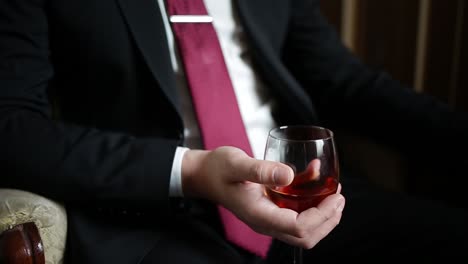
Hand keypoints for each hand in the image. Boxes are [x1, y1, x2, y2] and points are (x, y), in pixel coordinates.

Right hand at [182, 146, 344, 248]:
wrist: (204, 174)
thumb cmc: (217, 169)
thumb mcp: (236, 163)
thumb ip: (261, 169)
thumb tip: (289, 175)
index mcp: (259, 215)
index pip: (299, 227)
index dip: (322, 216)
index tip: (336, 196)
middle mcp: (265, 221)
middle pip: (306, 236)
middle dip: (328, 220)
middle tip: (340, 197)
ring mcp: (268, 217)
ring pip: (303, 228)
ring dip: (323, 213)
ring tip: (334, 191)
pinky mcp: (270, 209)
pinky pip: (295, 213)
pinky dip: (309, 200)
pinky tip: (312, 176)